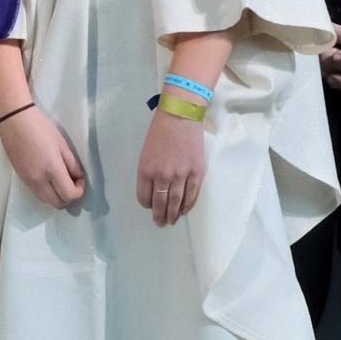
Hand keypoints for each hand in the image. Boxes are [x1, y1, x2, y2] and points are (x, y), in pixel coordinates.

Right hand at [0, 106, 85, 209]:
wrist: (14, 121)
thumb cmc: (40, 127)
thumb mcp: (61, 144)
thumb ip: (72, 164)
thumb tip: (77, 177)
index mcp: (51, 169)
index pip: (69, 195)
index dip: (79, 191)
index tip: (80, 179)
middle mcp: (39, 180)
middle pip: (57, 203)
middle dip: (68, 197)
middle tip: (72, 182)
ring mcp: (27, 181)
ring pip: (46, 201)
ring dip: (57, 196)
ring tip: (60, 180)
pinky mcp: (21, 178)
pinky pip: (37, 193)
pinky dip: (46, 192)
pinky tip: (48, 177)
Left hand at [135, 110, 206, 226]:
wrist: (180, 116)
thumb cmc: (160, 131)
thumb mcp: (146, 152)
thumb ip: (149, 171)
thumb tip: (155, 189)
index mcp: (146, 169)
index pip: (144, 196)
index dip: (147, 204)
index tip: (150, 207)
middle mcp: (162, 175)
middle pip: (160, 203)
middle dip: (160, 215)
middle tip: (160, 223)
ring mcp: (181, 175)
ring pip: (177, 202)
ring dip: (174, 214)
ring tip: (171, 221)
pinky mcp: (196, 172)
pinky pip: (192, 194)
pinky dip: (188, 205)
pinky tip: (184, 211)